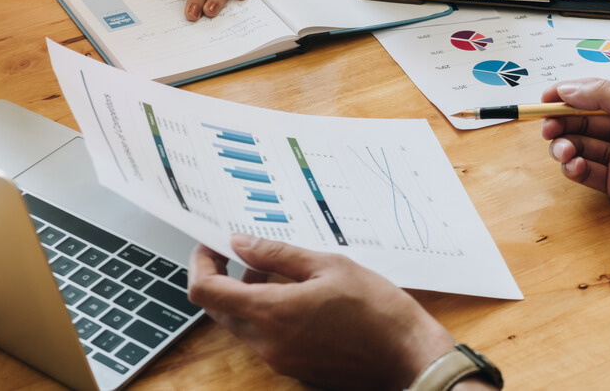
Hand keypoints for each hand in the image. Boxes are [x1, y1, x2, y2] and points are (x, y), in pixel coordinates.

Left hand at [187, 234, 455, 390]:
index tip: (211, 247)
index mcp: (271, 313)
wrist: (409, 357)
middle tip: (244, 252)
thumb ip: (276, 254)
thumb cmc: (377, 310)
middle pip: (219, 308)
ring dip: (248, 295)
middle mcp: (267, 342)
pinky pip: (264, 337)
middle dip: (224, 277)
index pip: (206, 291)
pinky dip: (267, 313)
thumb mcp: (327, 265)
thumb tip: (239, 243)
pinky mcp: (293, 367)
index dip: (201, 264)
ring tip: (280, 270)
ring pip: (242, 323)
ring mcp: (279, 358)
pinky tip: (297, 295)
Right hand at [540, 79, 609, 241]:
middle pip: (580, 122)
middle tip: (548, 129)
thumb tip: (568, 89)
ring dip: (564, 147)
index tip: (543, 100)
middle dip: (560, 123)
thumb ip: (605, 95)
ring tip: (565, 152)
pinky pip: (585, 174)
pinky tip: (576, 167)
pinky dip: (574, 169)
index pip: (591, 95)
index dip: (565, 96)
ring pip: (579, 148)